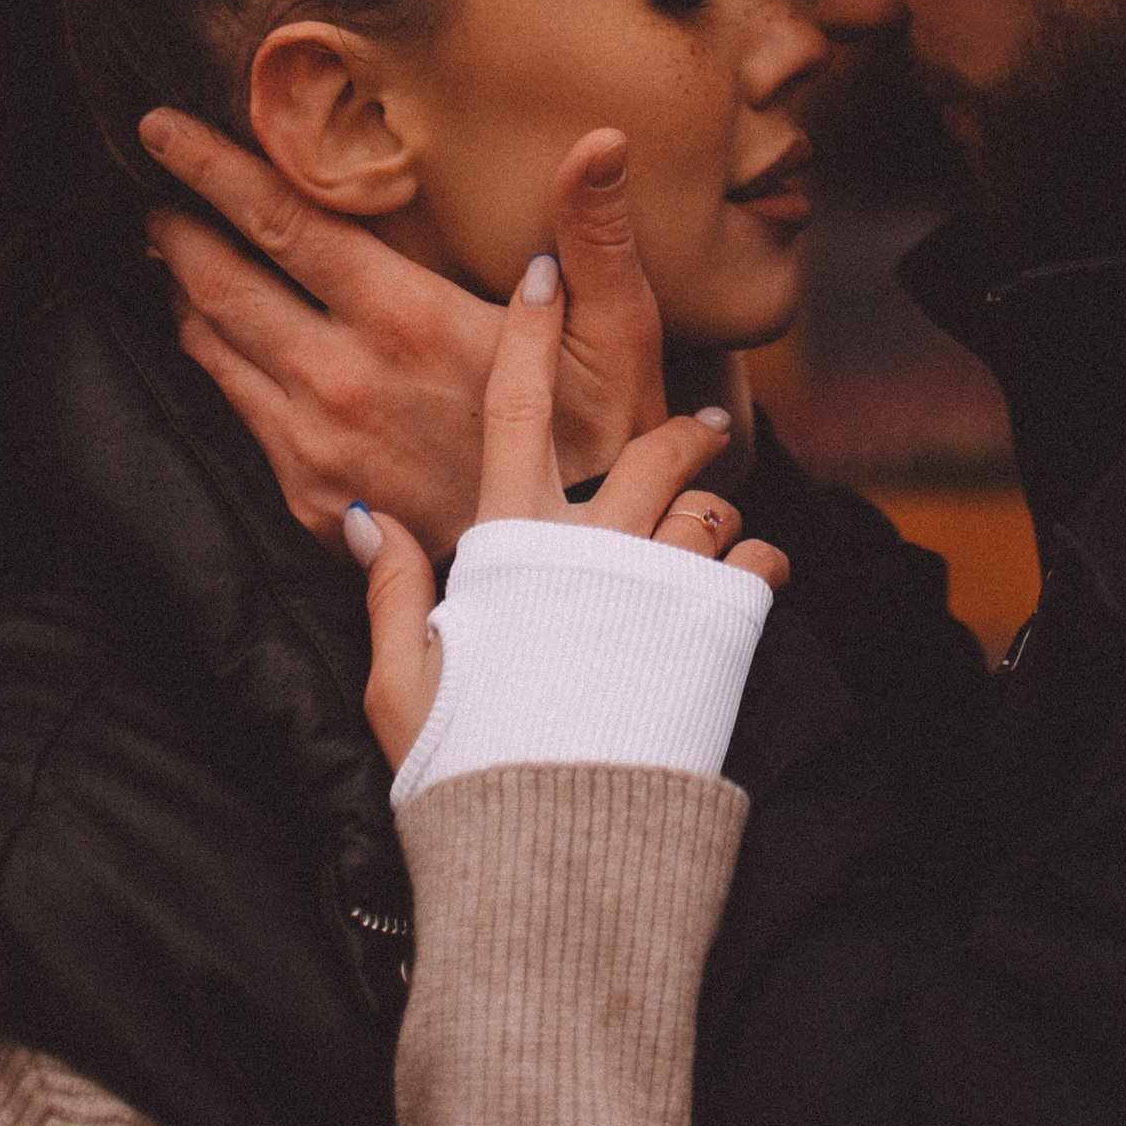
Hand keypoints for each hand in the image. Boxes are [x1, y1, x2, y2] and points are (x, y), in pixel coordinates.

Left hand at [144, 112, 671, 557]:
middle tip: (156, 179)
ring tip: (179, 246)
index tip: (161, 128)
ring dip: (188, 287)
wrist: (566, 577)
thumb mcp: (618, 332)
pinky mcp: (307, 498)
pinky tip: (225, 335)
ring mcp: (313, 445)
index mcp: (404, 320)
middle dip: (179, 222)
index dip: (213, 167)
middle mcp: (339, 380)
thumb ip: (597, 232)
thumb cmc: (602, 441)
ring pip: (212, 347)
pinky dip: (216, 355)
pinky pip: (237, 408)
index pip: (282, 222)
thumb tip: (601, 141)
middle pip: (220, 281)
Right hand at [344, 250, 787, 771]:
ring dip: (716, 514)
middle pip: (647, 450)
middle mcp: (588, 550)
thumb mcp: (401, 687)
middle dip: (680, 431)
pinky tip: (750, 585)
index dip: (528, 334)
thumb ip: (392, 594)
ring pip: (705, 506)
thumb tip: (367, 519)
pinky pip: (754, 567)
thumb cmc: (463, 777)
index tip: (544, 271)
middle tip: (700, 432)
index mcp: (508, 548)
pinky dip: (758, 569)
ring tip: (719, 534)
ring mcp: (656, 586)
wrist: (552, 854)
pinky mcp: (715, 632)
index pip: (513, 411)